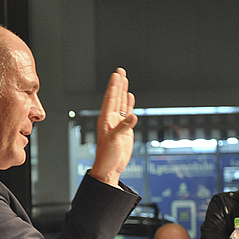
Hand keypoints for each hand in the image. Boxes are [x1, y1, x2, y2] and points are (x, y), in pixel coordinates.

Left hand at [90, 68, 136, 186]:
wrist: (110, 167)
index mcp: (105, 119)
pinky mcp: (124, 129)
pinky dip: (129, 104)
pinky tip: (130, 97)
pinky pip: (127, 113)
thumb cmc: (107, 155)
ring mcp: (118, 123)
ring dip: (123, 91)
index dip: (114, 86)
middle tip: (120, 71)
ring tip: (124, 79)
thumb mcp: (114, 140)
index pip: (110, 98)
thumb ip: (123, 127)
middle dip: (118, 84)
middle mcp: (111, 119)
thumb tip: (132, 116)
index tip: (117, 74)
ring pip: (121, 103)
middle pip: (115, 97)